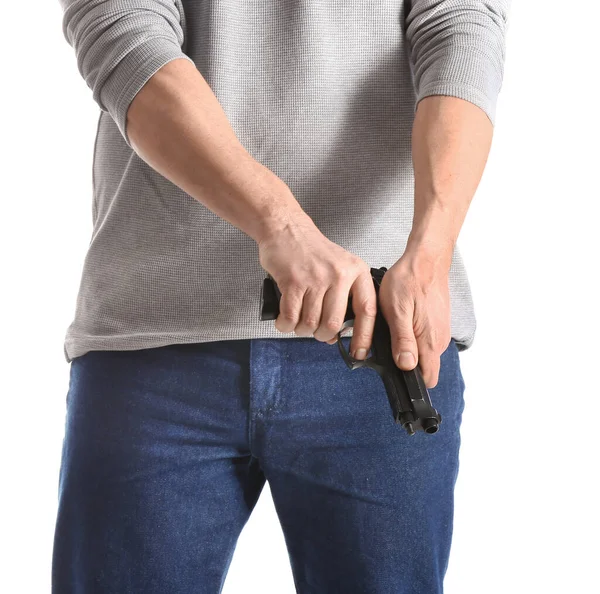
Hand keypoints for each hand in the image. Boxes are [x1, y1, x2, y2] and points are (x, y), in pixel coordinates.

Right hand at [258, 215, 376, 355]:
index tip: (359, 352)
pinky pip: (290, 316)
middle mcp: (339, 274)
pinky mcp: (293, 281)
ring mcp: (316, 277)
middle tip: (315, 330)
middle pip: (334, 324)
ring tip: (298, 320)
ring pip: (311, 323)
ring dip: (301, 329)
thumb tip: (337, 336)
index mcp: (356, 272)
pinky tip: (285, 319)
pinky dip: (285, 325)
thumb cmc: (312, 252)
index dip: (364, 336)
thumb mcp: (340, 268)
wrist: (287, 229)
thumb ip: (343, 300)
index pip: (367, 311)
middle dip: (322, 335)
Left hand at [377, 246, 451, 388]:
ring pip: (422, 354)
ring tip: (392, 329)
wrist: (426, 259)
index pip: (426, 379)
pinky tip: (401, 321)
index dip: (410, 382)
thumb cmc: (409, 280)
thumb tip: (406, 366)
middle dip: (404, 363)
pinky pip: (424, 340)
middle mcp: (438, 340)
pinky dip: (411, 336)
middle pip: (422, 368)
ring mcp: (439, 332)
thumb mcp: (397, 310)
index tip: (393, 373)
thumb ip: (403, 340)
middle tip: (386, 343)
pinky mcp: (437, 324)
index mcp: (429, 341)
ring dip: (406, 348)